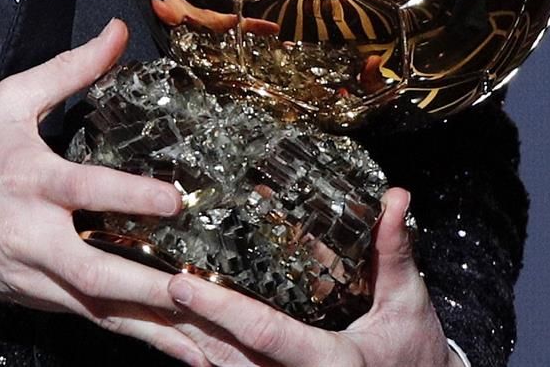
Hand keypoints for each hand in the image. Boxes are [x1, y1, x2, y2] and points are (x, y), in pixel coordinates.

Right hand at [0, 18, 207, 363]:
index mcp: (29, 181)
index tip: (174, 199)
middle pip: (95, 272)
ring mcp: (35, 277)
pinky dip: (133, 332)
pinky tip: (176, 346)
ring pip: (99, 309)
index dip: (130, 195)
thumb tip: (117, 34)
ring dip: (151, 327)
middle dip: (147, 287)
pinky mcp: (37, 300)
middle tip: (196, 291)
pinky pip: (92, 318)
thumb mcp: (8, 101)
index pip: (85, 190)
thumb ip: (69, 69)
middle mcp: (33, 236)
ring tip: (204, 343)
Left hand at [166, 187, 454, 366]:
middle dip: (177, 317)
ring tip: (138, 289)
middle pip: (221, 353)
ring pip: (214, 365)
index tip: (179, 282)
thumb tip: (395, 199)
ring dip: (177, 331)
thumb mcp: (407, 303)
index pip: (263, 334)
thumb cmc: (412, 353)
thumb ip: (392, 252)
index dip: (219, 309)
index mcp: (329, 363)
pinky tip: (166, 318)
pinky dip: (192, 346)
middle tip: (137, 274)